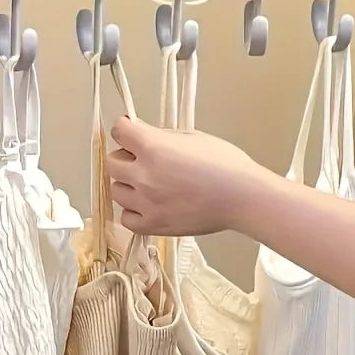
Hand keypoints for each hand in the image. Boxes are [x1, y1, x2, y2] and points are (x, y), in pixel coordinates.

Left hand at [108, 116, 270, 235]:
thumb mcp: (192, 136)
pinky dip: (134, 211)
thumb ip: (162, 136)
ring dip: (128, 184)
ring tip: (149, 184)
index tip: (130, 131)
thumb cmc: (225, 164)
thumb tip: (144, 136)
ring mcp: (146, 202)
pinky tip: (149, 205)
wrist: (242, 197)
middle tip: (142, 159)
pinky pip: (127, 218)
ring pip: (116, 190)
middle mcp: (143, 174)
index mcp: (153, 147)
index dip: (124, 129)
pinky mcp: (153, 225)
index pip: (119, 132)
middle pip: (112, 163)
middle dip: (125, 157)